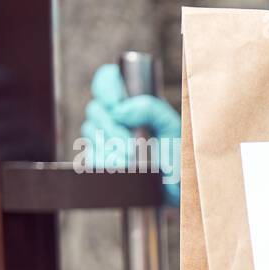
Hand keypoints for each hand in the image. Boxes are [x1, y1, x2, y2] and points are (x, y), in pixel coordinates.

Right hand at [78, 64, 181, 205]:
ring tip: (129, 160)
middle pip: (95, 108)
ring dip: (107, 146)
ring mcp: (107, 136)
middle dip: (110, 128)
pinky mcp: (102, 157)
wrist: (177, 190)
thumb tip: (121, 109)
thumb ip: (151, 109)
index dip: (106, 88)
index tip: (115, 105)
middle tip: (130, 145)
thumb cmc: (179, 157)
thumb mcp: (172, 128)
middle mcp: (118, 116)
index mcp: (135, 102)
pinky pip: (89, 153)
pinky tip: (118, 167)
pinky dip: (101, 160)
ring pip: (89, 130)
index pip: (108, 79)